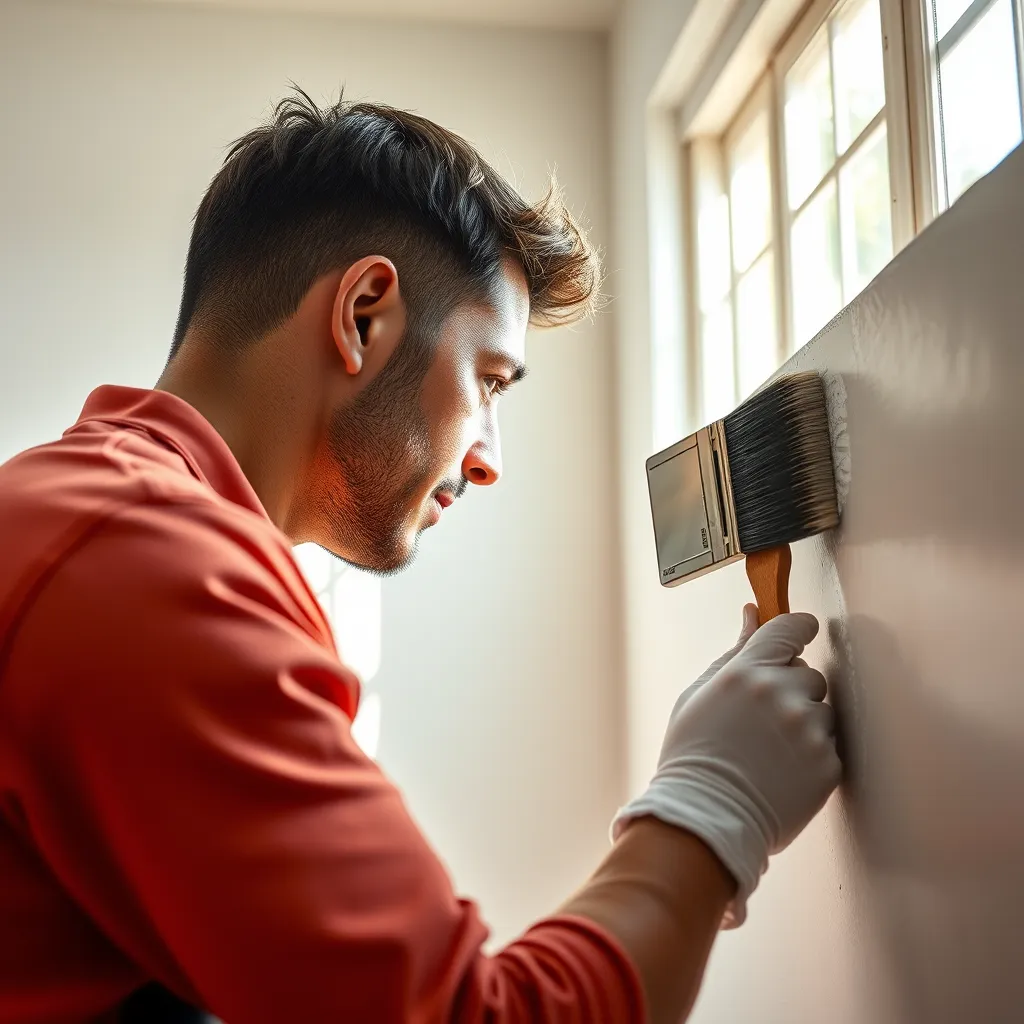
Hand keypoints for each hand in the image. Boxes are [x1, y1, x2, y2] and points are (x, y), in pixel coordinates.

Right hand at [612, 608, 841, 926]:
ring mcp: (808, 731)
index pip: (791, 628)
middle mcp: (782, 695)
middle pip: (809, 672)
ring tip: (770, 749)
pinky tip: (781, 769)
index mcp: (746, 672)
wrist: (706, 818)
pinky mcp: (828, 765)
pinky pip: (830, 744)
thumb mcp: (700, 694)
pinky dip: (811, 754)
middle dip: (791, 688)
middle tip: (762, 719)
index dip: (798, 629)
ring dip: (804, 721)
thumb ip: (734, 650)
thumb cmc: (693, 753)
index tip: (799, 635)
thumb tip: (752, 612)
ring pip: (822, 709)